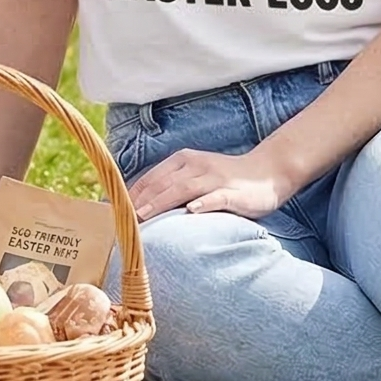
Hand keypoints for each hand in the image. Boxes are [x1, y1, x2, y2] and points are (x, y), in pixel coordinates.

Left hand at [126, 146, 304, 220]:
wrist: (268, 172)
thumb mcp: (195, 178)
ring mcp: (215, 177)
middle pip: (162, 183)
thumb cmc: (226, 180)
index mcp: (183, 161)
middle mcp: (196, 165)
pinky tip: (191, 211)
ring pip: (184, 188)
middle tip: (119, 219)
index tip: (112, 212)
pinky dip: (203, 203)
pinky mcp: (234, 191)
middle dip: (139, 201)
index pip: (150, 178)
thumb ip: (172, 188)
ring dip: (161, 202)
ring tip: (143, 215)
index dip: (130, 195)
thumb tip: (140, 207)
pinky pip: (217, 197)